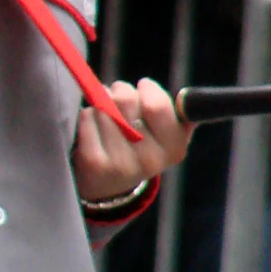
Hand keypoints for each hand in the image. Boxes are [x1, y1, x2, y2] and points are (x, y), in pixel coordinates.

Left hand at [74, 77, 190, 201]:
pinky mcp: (93, 162)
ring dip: (101, 101)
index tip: (143, 86)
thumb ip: (178, 117)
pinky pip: (87, 118)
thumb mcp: (167, 138)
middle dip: (120, 90)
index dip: (147, 89)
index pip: (157, 105)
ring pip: (104, 107)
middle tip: (117, 94)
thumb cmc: (140, 148)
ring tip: (104, 110)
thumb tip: (183, 98)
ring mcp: (120, 163)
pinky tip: (92, 125)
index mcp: (174, 149)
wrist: (108, 185)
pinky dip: (88, 115)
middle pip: (126, 101)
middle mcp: (149, 160)